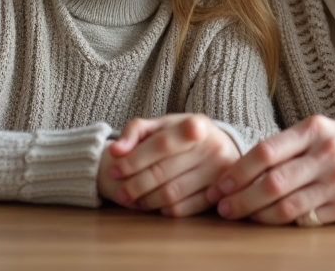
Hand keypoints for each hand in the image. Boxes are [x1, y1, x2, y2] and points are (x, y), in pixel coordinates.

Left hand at [102, 114, 240, 216]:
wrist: (218, 145)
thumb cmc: (182, 135)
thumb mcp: (161, 125)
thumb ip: (135, 131)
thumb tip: (116, 151)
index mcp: (196, 124)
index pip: (161, 144)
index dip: (135, 159)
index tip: (114, 170)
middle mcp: (212, 146)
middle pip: (162, 172)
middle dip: (135, 185)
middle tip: (120, 193)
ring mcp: (219, 172)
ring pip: (171, 194)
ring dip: (147, 201)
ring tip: (134, 201)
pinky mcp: (220, 193)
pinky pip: (186, 209)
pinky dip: (166, 210)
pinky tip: (157, 207)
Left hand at [205, 115, 334, 225]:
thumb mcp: (326, 132)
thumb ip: (291, 145)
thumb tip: (246, 165)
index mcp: (316, 129)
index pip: (265, 151)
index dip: (238, 171)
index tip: (220, 183)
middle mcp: (326, 154)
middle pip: (271, 181)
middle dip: (240, 198)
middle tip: (222, 207)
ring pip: (286, 204)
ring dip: (257, 215)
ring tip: (240, 217)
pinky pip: (307, 219)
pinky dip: (283, 222)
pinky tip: (270, 222)